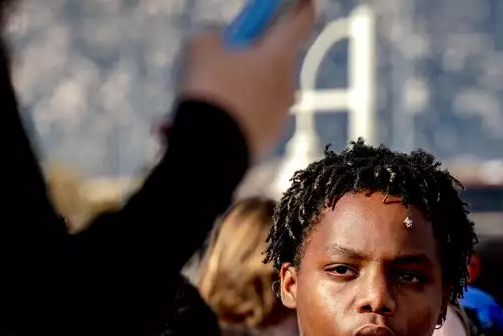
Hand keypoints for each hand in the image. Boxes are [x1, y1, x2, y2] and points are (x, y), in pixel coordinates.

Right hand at [178, 1, 316, 159]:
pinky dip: (236, 112)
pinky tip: (209, 116)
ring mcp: (281, 114)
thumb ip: (213, 34)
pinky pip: (253, 115)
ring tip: (208, 91)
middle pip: (276, 57)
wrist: (211, 154)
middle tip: (227, 50)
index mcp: (279, 55)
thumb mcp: (199, 47)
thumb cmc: (208, 92)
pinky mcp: (270, 138)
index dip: (301, 6)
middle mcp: (288, 84)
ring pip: (262, 88)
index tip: (302, 1)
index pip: (301, 21)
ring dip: (242, 85)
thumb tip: (219, 38)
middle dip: (255, 52)